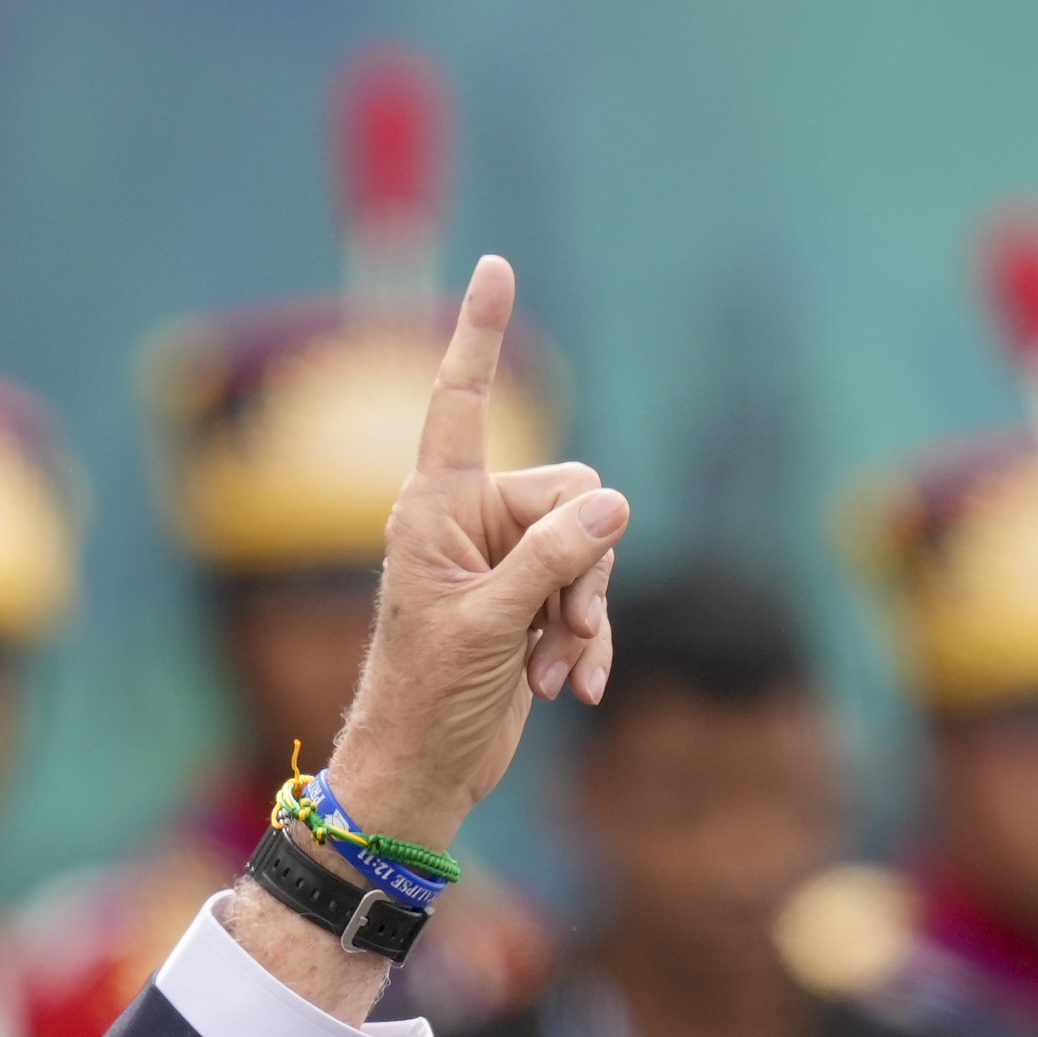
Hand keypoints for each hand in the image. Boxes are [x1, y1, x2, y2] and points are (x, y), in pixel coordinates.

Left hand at [319, 255, 629, 853]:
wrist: (424, 770)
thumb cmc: (429, 698)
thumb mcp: (492, 624)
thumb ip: (552, 559)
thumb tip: (613, 505)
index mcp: (435, 508)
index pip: (461, 402)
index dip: (480, 334)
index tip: (493, 265)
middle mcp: (469, 522)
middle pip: (575, 495)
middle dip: (583, 567)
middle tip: (553, 632)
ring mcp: (502, 562)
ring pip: (593, 548)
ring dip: (584, 616)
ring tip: (549, 671)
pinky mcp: (528, 604)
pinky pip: (590, 597)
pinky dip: (587, 644)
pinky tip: (572, 692)